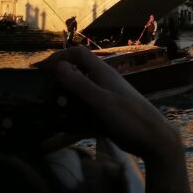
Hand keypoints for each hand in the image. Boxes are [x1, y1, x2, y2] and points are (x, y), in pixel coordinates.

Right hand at [41, 45, 189, 192]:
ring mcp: (106, 97)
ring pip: (80, 91)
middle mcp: (103, 81)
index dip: (58, 57)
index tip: (39, 69)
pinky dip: (74, 112)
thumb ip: (79, 83)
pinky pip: (85, 108)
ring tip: (49, 107)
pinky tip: (64, 124)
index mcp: (102, 72)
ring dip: (65, 96)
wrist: (153, 139)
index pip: (77, 54)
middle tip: (41, 91)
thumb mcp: (100, 100)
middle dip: (59, 78)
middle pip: (77, 71)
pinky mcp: (107, 113)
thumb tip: (58, 66)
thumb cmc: (129, 117)